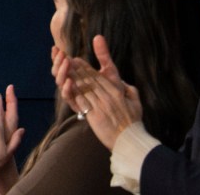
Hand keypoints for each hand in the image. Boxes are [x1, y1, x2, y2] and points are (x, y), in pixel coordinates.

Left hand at [60, 35, 143, 149]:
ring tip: (63, 69)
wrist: (130, 141)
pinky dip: (74, 93)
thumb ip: (130, 90)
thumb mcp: (136, 104)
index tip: (77, 60)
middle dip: (76, 69)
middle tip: (66, 60)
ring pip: (84, 88)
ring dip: (73, 77)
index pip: (98, 77)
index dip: (86, 67)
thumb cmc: (133, 123)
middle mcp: (107, 96)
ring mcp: (101, 106)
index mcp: (116, 92)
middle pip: (89, 80)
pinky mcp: (95, 116)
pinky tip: (66, 86)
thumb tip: (122, 83)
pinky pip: (82, 102)